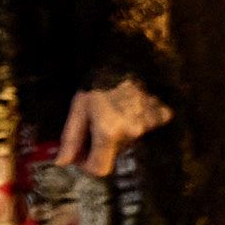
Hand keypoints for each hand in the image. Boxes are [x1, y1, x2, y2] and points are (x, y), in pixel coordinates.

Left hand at [55, 78, 171, 177]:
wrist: (128, 55)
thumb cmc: (98, 82)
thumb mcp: (78, 108)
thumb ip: (71, 138)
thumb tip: (62, 163)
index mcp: (108, 133)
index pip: (100, 169)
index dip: (87, 165)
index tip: (81, 153)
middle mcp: (131, 134)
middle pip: (113, 154)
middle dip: (102, 145)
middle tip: (95, 124)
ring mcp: (149, 126)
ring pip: (129, 141)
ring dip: (119, 133)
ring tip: (114, 110)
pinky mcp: (161, 116)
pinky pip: (146, 128)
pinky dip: (138, 123)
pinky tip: (131, 107)